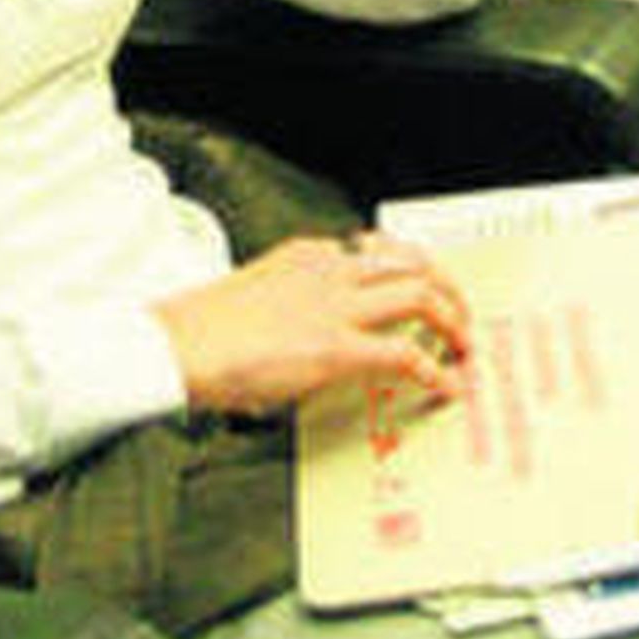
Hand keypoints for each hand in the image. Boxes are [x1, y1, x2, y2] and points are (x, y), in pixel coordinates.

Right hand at [156, 232, 471, 416]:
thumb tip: (300, 333)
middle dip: (445, 285)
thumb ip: (285, 302)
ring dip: (452, 318)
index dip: (403, 273)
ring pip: (419, 294)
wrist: (176, 346)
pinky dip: (434, 370)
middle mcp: (328, 271)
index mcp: (306, 256)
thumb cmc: (199, 331)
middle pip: (410, 262)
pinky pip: (404, 354)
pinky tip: (444, 385)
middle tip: (458, 311)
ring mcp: (335, 307)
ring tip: (462, 343)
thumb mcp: (251, 296)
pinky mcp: (335, 349)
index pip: (371, 253)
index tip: (416, 288)